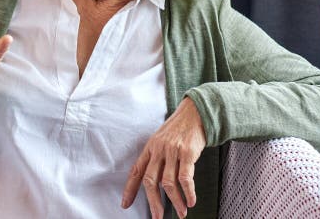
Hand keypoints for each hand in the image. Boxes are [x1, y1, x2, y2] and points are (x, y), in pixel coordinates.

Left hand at [122, 97, 206, 218]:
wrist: (195, 112)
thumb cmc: (179, 128)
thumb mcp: (162, 140)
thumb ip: (157, 158)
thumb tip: (154, 181)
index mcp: (150, 148)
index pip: (136, 171)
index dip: (129, 189)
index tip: (125, 204)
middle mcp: (158, 150)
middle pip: (150, 180)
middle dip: (153, 202)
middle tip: (157, 217)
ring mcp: (172, 151)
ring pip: (168, 182)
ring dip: (175, 201)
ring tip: (181, 212)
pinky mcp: (187, 152)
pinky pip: (185, 177)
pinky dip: (188, 192)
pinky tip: (191, 201)